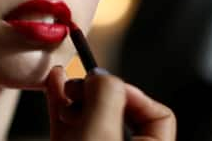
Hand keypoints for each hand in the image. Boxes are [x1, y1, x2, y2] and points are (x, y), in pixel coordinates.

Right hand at [45, 66, 175, 140]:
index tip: (106, 86)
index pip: (158, 114)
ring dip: (75, 94)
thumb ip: (106, 96)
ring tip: (63, 87)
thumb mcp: (101, 133)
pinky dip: (60, 103)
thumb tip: (100, 76)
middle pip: (118, 109)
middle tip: (80, 87)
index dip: (132, 93)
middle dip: (96, 91)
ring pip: (91, 115)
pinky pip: (68, 124)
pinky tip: (52, 85)